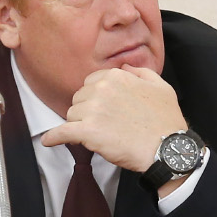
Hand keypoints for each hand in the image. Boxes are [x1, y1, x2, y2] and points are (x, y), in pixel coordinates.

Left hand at [41, 66, 186, 173]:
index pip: (91, 83)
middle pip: (79, 99)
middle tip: (104, 125)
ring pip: (72, 115)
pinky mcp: (87, 132)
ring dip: (80, 126)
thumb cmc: (166, 120)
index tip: (104, 109)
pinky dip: (54, 137)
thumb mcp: (160, 86)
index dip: (96, 98)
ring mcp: (93, 110)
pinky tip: (49, 141)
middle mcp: (101, 89)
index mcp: (115, 76)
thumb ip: (140, 72)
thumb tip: (124, 67)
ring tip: (97, 136)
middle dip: (87, 111)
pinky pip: (62, 132)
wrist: (168, 148)